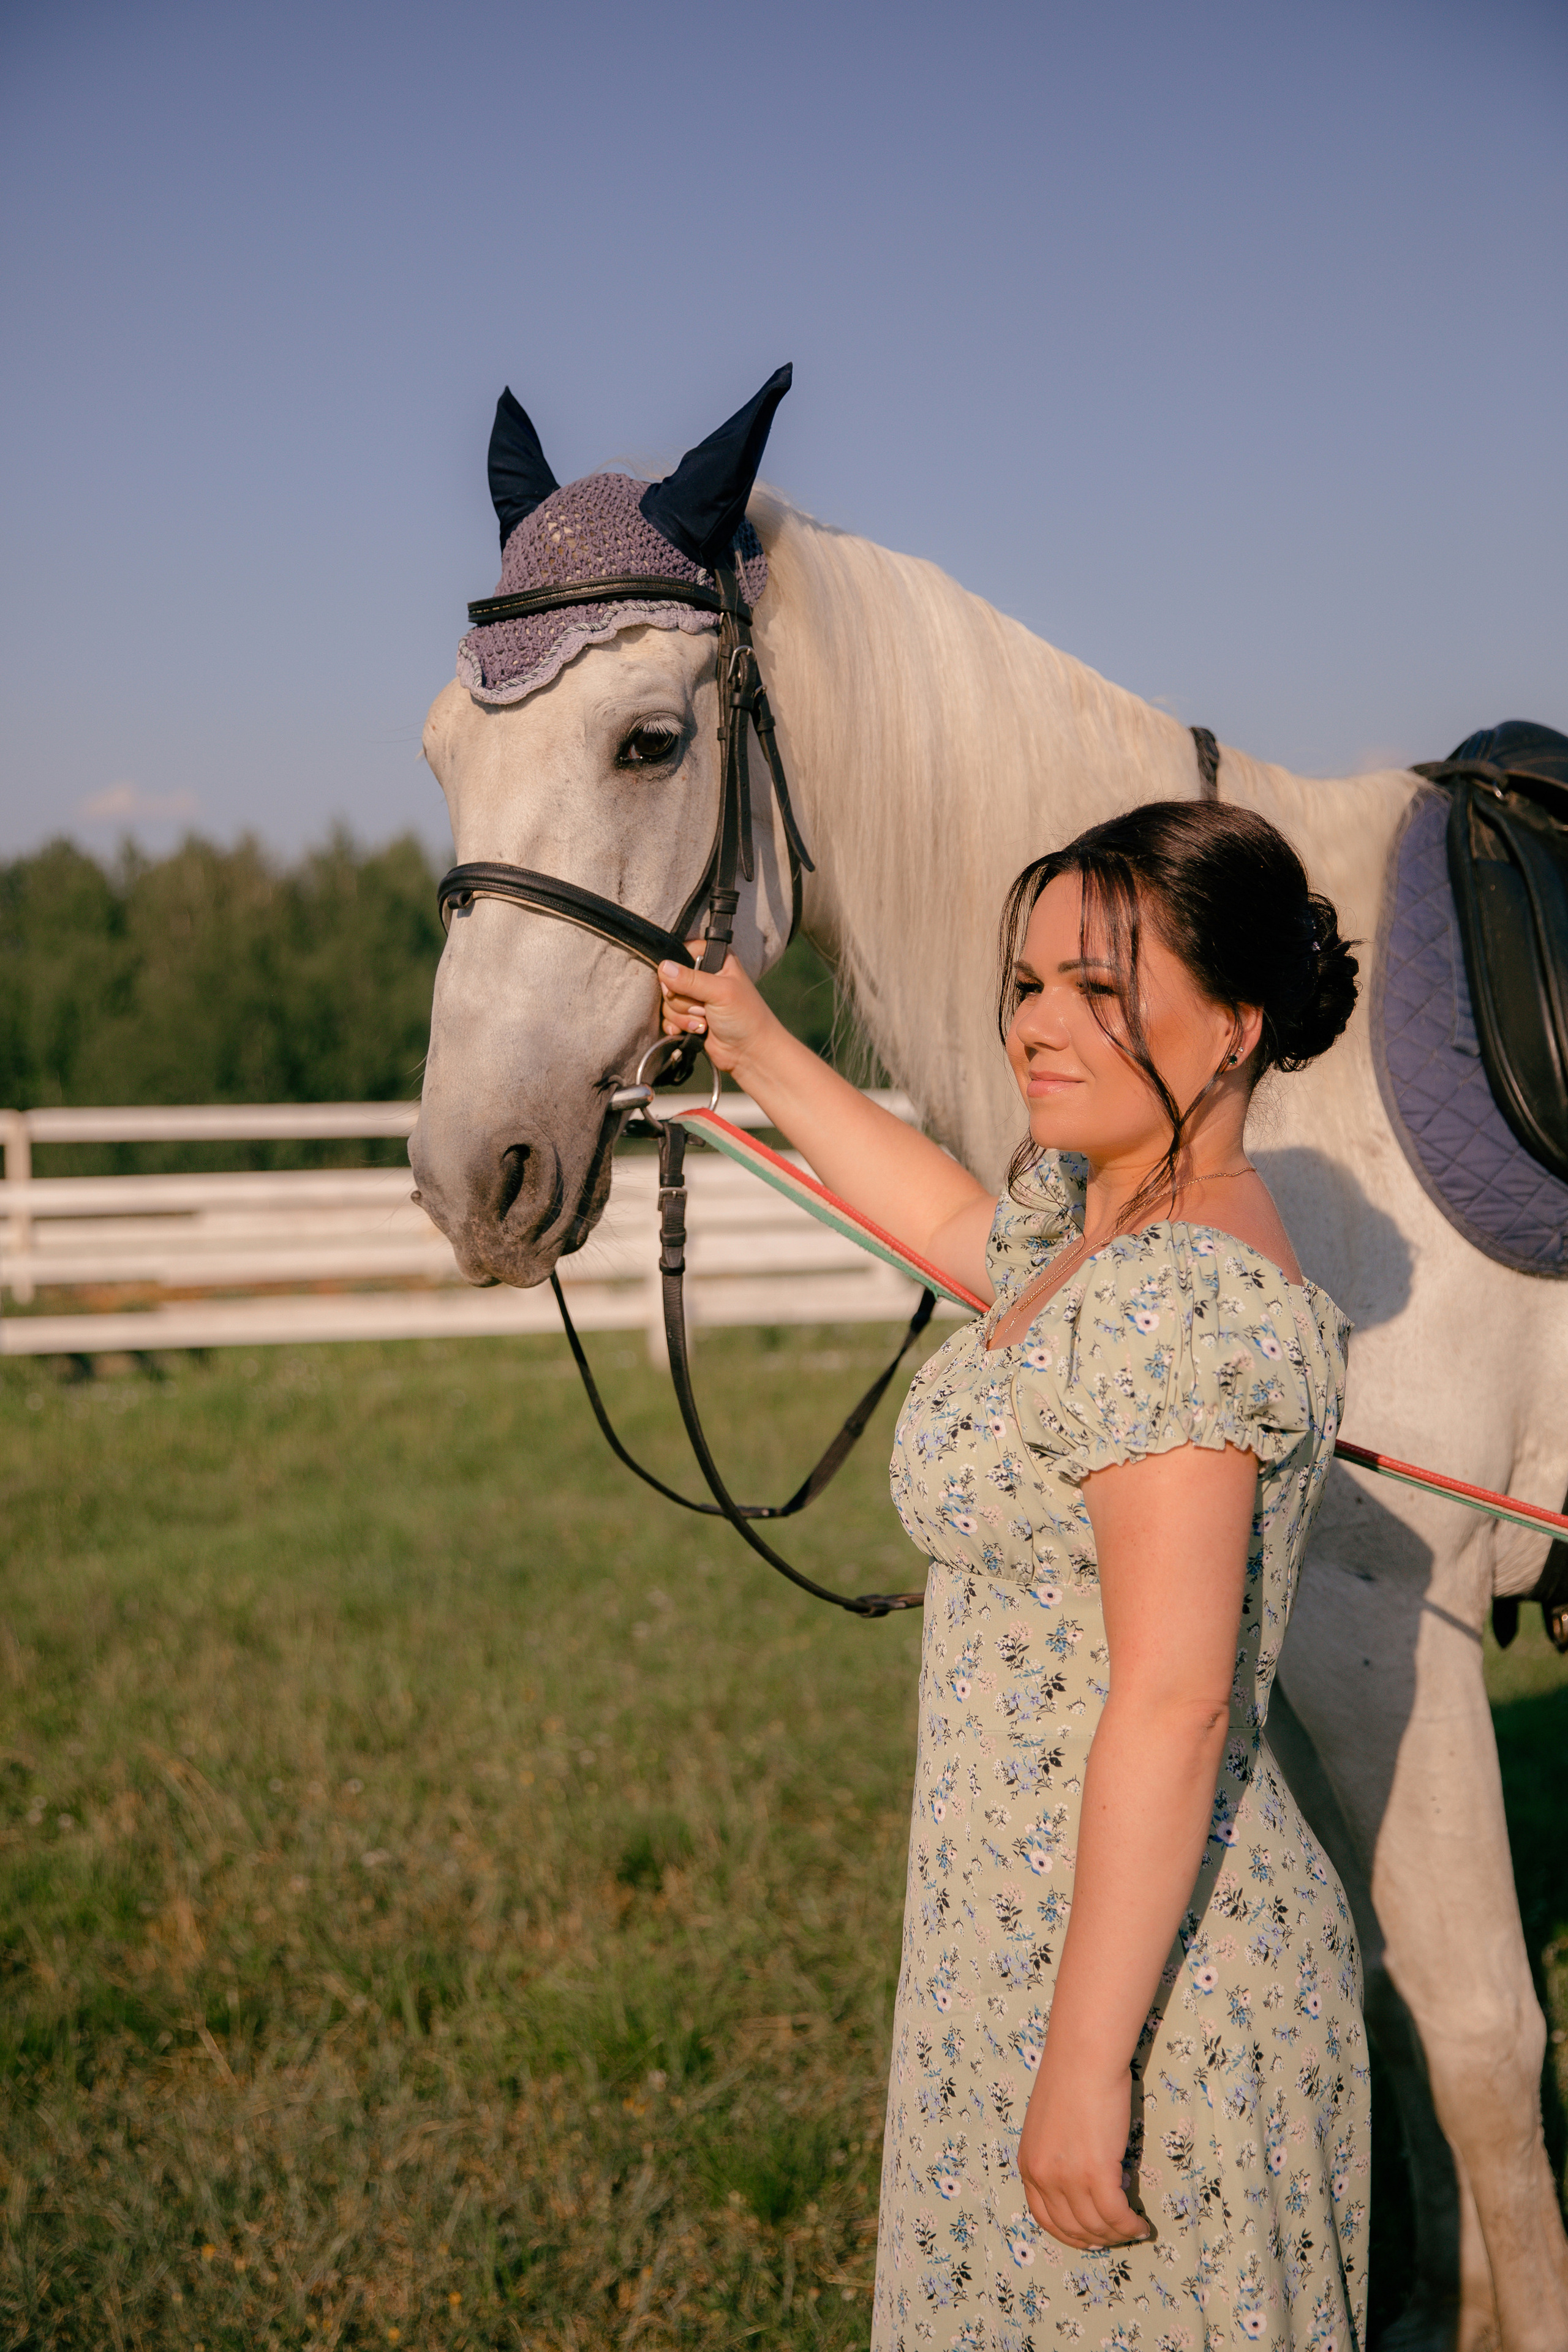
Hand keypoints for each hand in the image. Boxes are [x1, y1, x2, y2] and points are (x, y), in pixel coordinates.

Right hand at [657, 948, 778, 1081]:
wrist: (750, 1053)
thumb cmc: (745, 1017)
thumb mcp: (720, 992)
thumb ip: (691, 979)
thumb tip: (663, 967)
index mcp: (716, 960)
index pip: (683, 951)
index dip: (677, 968)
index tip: (681, 983)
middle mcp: (704, 977)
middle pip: (671, 980)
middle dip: (684, 1000)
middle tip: (704, 1009)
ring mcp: (695, 999)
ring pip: (669, 1001)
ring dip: (684, 1016)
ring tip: (705, 1023)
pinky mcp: (689, 1018)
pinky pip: (668, 1018)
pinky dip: (677, 1026)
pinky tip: (693, 1031)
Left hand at [1016, 2059, 1150, 2251]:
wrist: (1083, 2055)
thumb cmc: (1071, 2078)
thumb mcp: (1049, 2126)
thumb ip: (1058, 2156)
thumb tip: (1081, 2183)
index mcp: (1029, 2164)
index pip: (1044, 2219)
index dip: (1070, 2235)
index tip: (1090, 2238)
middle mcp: (1043, 2176)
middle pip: (1072, 2228)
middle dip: (1098, 2239)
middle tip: (1118, 2235)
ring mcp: (1068, 2177)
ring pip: (1096, 2226)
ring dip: (1118, 2235)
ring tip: (1134, 2230)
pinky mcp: (1096, 2172)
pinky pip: (1116, 2215)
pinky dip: (1131, 2226)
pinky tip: (1142, 2224)